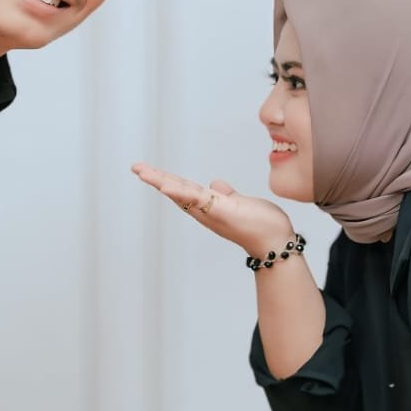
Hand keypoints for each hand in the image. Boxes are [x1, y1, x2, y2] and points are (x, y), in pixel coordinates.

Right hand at [131, 161, 294, 257]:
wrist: (275, 242)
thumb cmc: (260, 225)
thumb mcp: (239, 204)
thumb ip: (225, 194)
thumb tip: (215, 184)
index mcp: (208, 206)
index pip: (183, 188)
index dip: (165, 178)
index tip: (147, 170)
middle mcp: (205, 211)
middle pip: (175, 191)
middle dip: (155, 179)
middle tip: (135, 167)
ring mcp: (211, 211)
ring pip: (182, 193)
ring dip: (161, 182)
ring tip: (143, 172)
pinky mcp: (222, 211)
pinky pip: (198, 199)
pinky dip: (181, 192)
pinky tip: (167, 185)